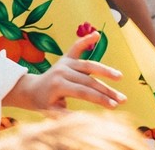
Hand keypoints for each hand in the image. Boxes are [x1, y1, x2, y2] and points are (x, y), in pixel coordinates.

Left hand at [4, 32, 124, 110]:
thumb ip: (66, 115)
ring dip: (105, 71)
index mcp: (59, 85)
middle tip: (123, 99)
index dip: (100, 99)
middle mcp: (62, 71)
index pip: (84, 92)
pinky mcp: (66, 58)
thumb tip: (83, 120)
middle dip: (107, 91)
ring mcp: (65, 63)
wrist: (32, 89)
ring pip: (88, 65)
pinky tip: (97, 35)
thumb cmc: (44, 103)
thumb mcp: (52, 112)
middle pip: (89, 81)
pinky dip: (86, 40)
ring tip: (120, 77)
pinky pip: (76, 47)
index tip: (114, 107)